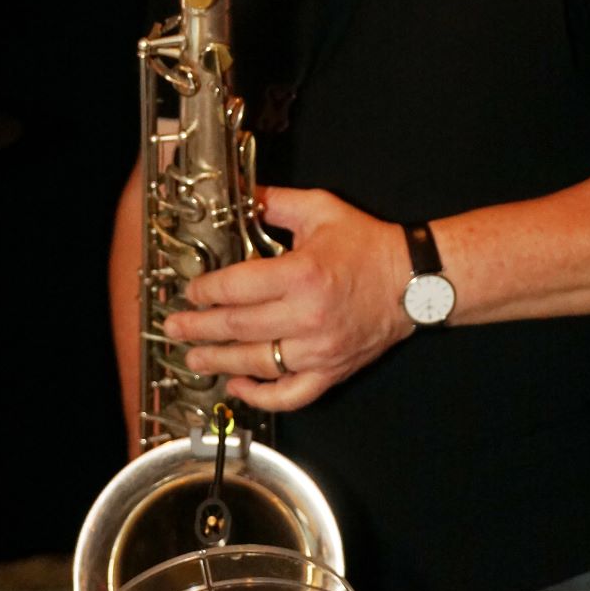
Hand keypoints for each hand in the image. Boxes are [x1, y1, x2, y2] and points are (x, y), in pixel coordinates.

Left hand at [162, 187, 411, 409]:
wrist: (414, 281)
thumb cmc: (368, 245)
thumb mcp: (321, 210)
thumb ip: (276, 203)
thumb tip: (240, 194)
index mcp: (302, 274)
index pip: (237, 288)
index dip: (206, 291)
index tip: (190, 292)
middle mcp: (307, 316)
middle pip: (238, 328)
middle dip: (199, 329)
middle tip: (174, 328)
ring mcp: (319, 350)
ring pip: (257, 364)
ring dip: (219, 362)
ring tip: (195, 358)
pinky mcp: (331, 371)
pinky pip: (290, 394)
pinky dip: (261, 396)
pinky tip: (239, 387)